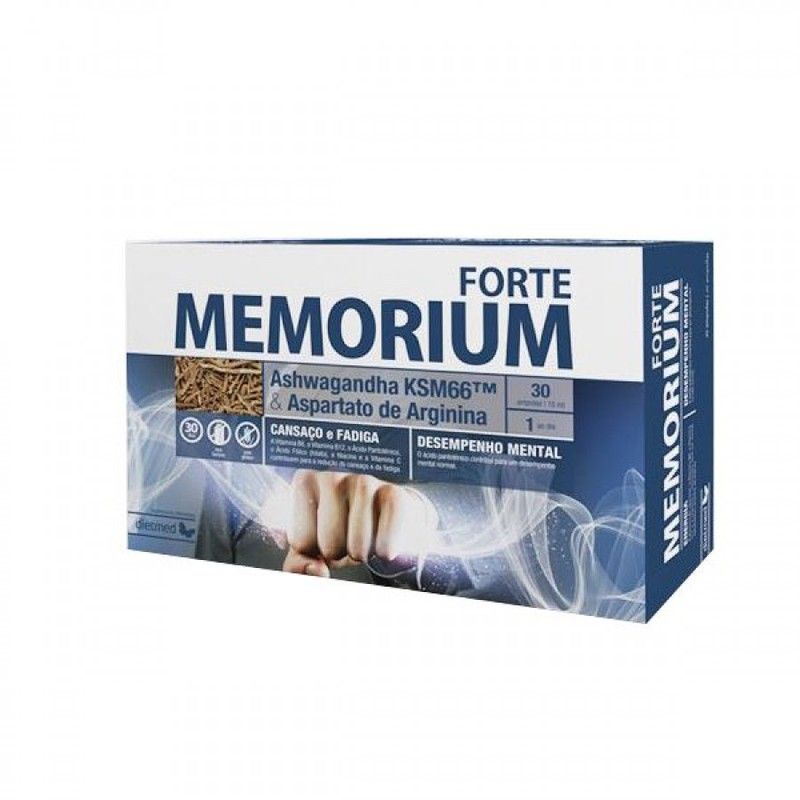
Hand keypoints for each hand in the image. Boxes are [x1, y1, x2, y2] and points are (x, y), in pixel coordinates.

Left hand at [282, 470, 437, 576]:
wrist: (387, 512)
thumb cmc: (343, 527)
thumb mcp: (312, 545)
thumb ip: (298, 564)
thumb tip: (316, 571)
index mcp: (305, 483)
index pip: (302, 542)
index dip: (315, 549)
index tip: (324, 533)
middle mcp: (332, 476)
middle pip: (329, 546)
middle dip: (340, 551)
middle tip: (347, 534)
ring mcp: (364, 482)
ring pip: (357, 548)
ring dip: (363, 553)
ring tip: (365, 534)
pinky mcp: (393, 494)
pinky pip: (384, 544)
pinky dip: (385, 552)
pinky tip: (384, 538)